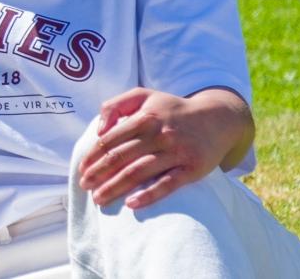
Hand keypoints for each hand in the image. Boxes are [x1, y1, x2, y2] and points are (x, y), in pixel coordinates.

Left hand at [77, 87, 250, 208]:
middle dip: (98, 174)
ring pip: (139, 172)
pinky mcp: (193, 168)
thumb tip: (99, 129)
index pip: (110, 140)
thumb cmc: (171, 110)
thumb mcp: (144, 96)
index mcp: (145, 117)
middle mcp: (160, 134)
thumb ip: (115, 105)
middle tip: (84, 186)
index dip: (92, 156)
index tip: (81, 169)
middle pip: (121, 157)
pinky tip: (131, 204)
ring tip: (99, 199)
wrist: (217, 118)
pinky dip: (149, 195)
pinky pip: (168, 184)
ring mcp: (177, 152)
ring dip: (115, 187)